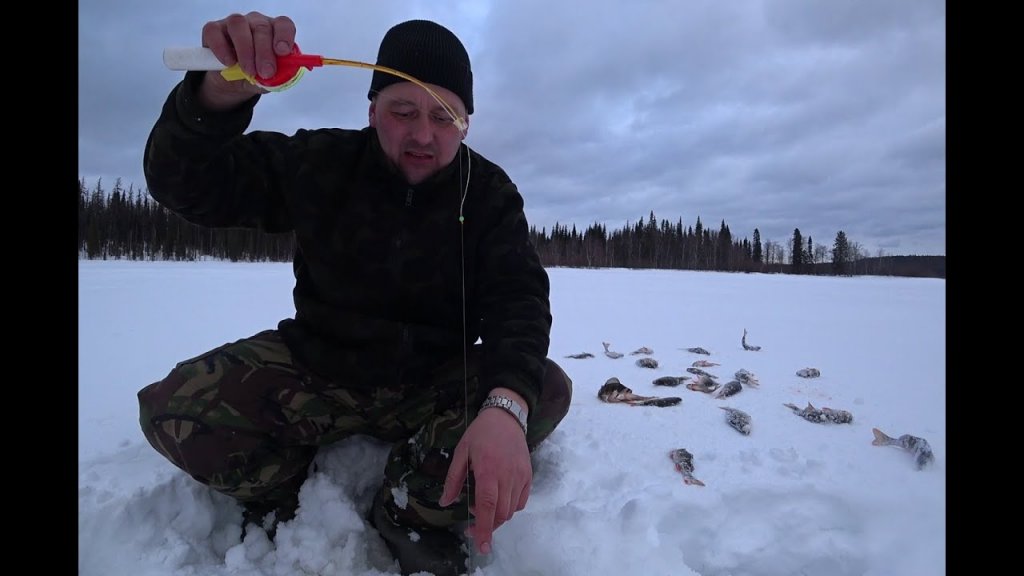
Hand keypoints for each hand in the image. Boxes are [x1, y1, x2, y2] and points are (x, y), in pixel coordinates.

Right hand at [197, 12, 296, 109]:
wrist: (232, 83)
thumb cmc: (256, 75)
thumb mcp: (269, 80)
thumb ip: (276, 77)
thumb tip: (278, 77)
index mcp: (274, 31)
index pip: (283, 24)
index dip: (284, 36)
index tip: (283, 52)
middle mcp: (255, 23)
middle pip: (262, 27)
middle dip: (264, 52)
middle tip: (265, 72)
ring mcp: (233, 23)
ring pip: (238, 25)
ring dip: (245, 50)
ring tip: (248, 71)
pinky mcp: (213, 29)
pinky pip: (214, 32)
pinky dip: (221, 49)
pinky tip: (228, 63)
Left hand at [439, 398, 531, 554]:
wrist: (507, 416)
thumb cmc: (480, 433)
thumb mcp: (461, 452)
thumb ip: (453, 479)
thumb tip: (444, 502)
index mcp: (488, 471)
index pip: (488, 507)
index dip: (484, 528)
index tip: (481, 545)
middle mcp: (507, 477)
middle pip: (501, 513)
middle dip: (487, 526)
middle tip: (471, 526)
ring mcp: (520, 477)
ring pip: (511, 510)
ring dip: (497, 517)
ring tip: (483, 509)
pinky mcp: (528, 476)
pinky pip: (521, 501)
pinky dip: (510, 508)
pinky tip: (499, 500)